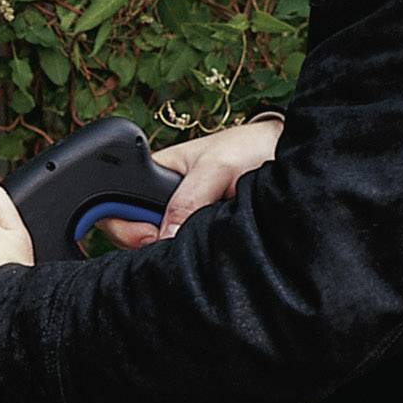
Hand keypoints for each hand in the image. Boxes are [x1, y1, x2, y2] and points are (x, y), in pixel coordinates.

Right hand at [94, 117, 282, 248]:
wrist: (287, 158)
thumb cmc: (249, 149)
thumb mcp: (217, 167)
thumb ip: (189, 200)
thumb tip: (163, 236)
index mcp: (153, 175)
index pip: (114, 205)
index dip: (123, 225)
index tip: (148, 235)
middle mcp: (161, 200)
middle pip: (130, 233)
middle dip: (147, 241)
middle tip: (175, 239)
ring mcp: (177, 219)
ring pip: (155, 246)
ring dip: (171, 247)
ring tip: (201, 236)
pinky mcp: (195, 235)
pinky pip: (178, 252)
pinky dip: (186, 254)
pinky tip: (203, 246)